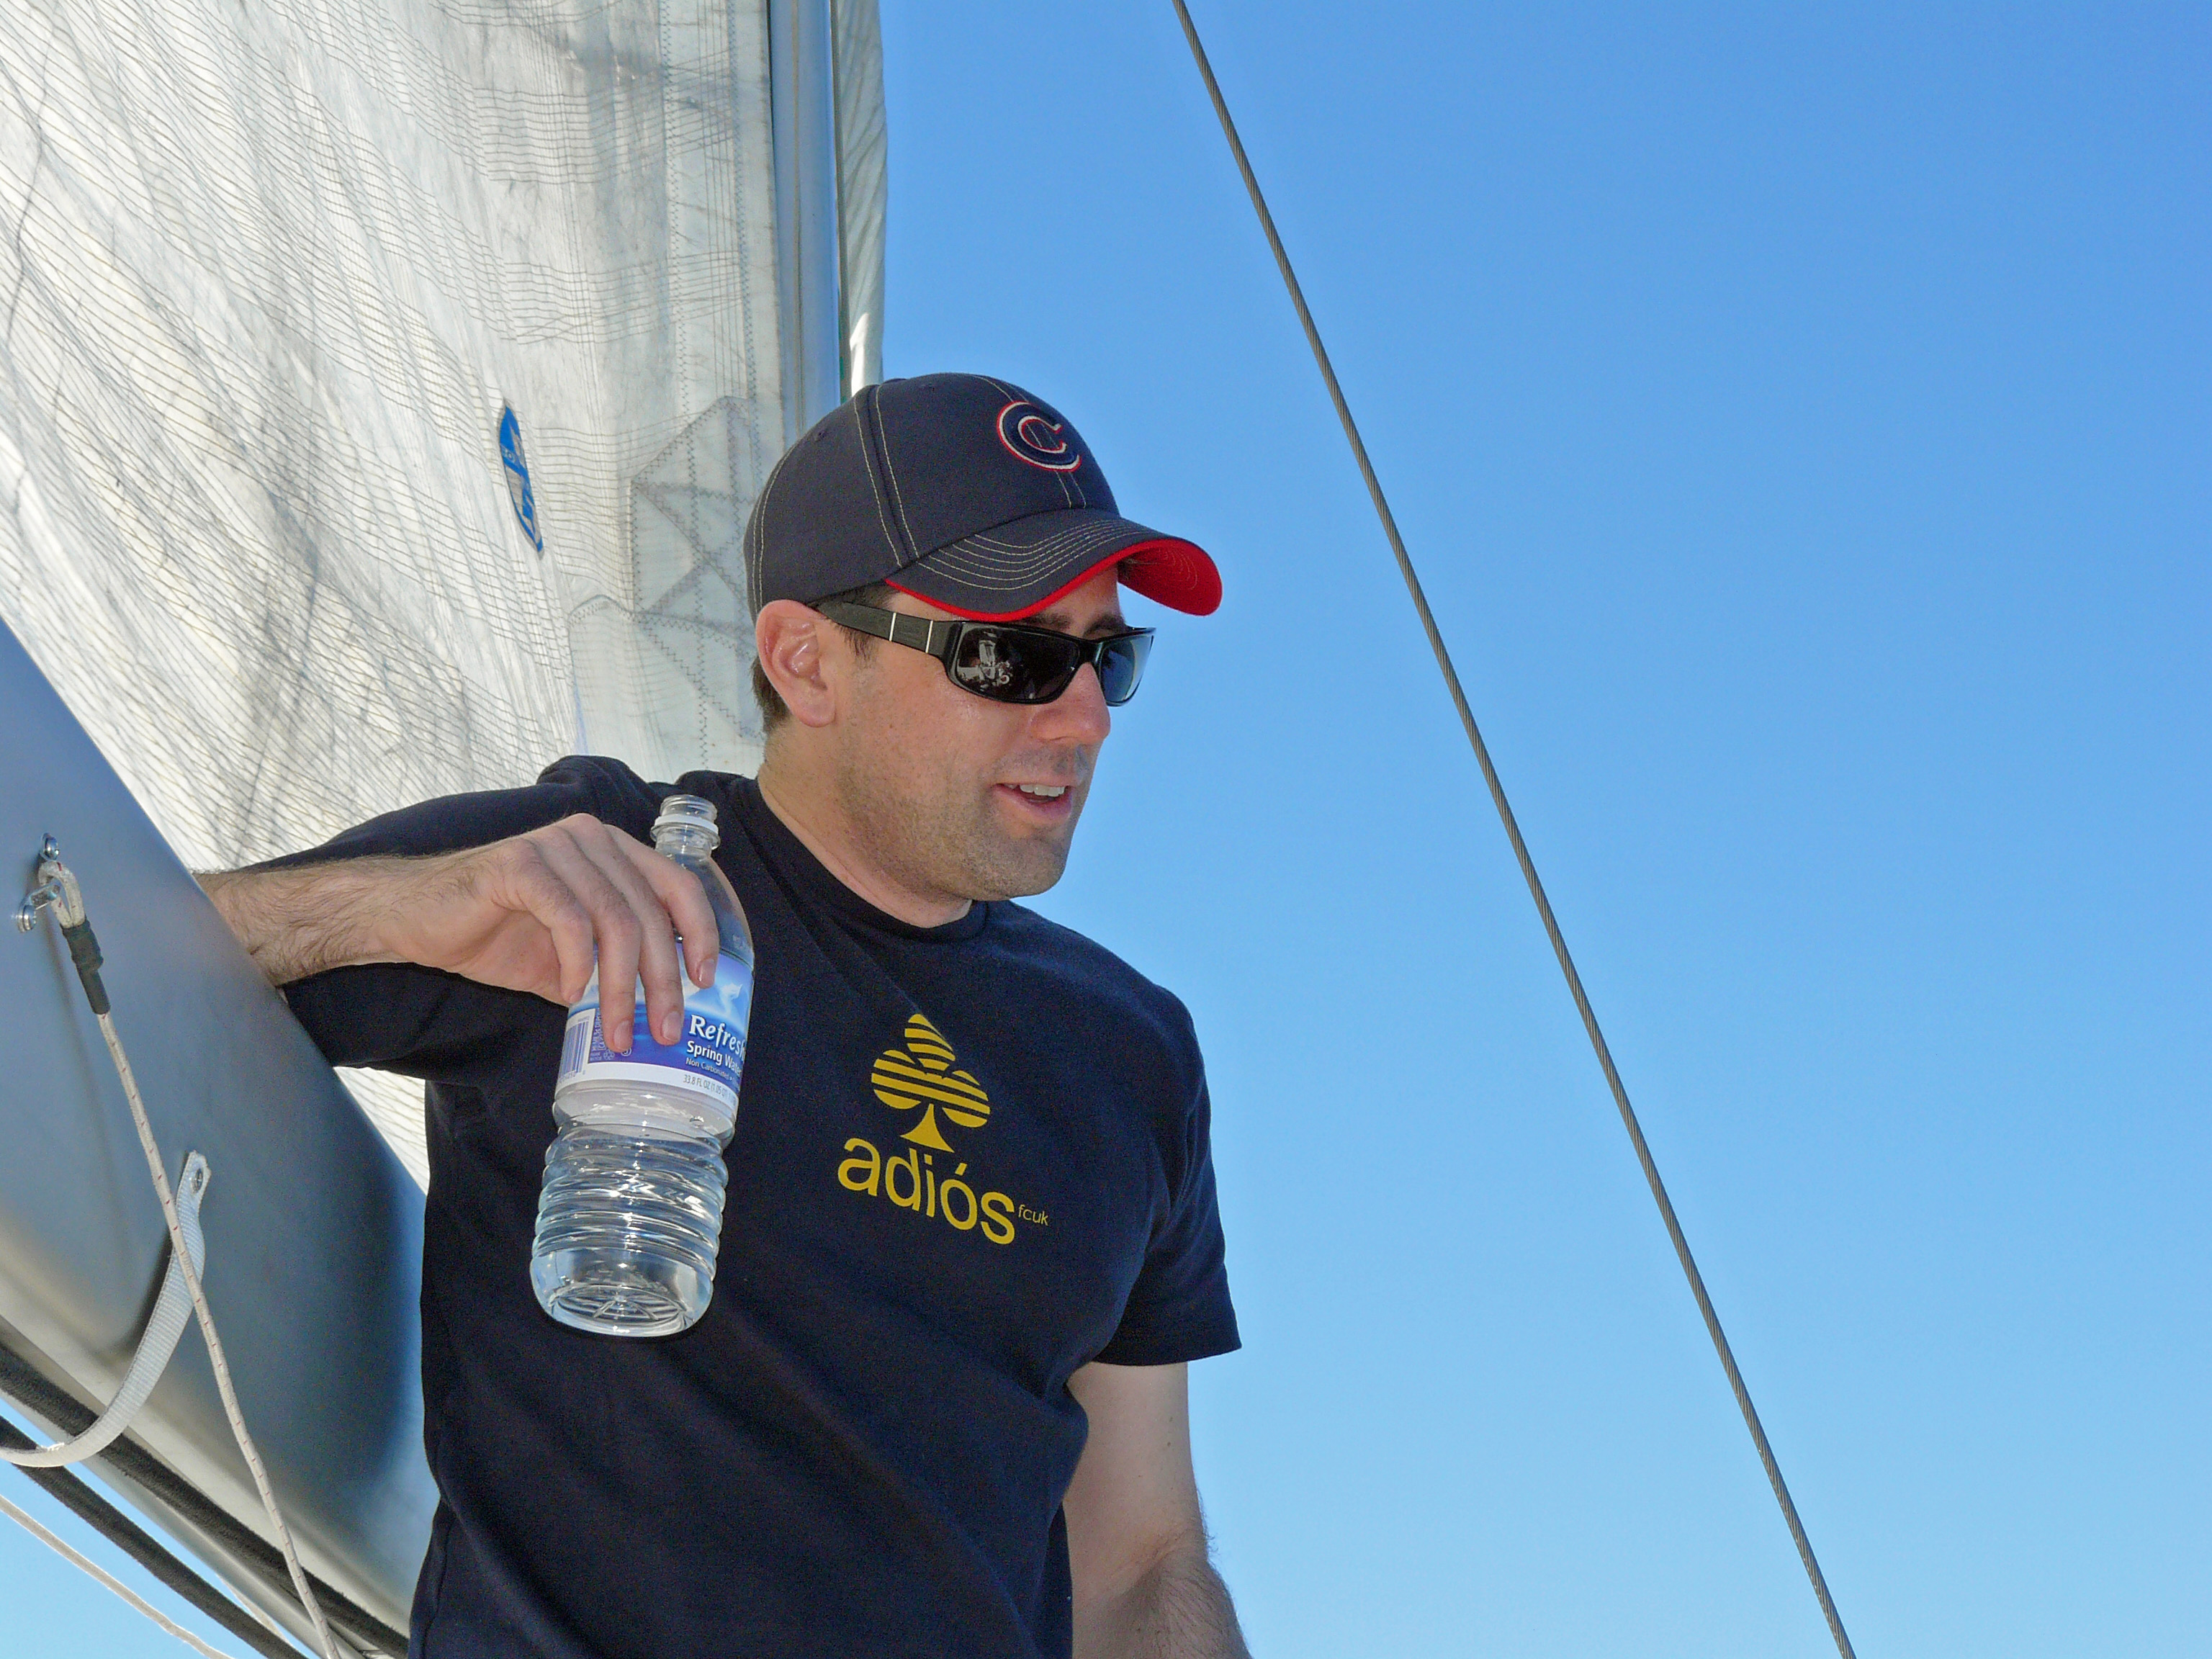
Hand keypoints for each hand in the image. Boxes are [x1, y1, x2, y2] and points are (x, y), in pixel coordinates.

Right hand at [378, 815, 717, 1049]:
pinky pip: (569, 918)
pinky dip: (578, 963)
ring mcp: (557, 845)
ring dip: (622, 986)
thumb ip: (612, 967)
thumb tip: (658, 1012)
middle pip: (649, 911)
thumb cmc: (495, 935)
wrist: (417, 920)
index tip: (706, 982)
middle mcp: (592, 838)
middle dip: (662, 980)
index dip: (701, 932)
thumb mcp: (570, 957)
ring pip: (615, 919)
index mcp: (613, 851)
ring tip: (617, 1031)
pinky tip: (571, 993)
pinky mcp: (520, 864)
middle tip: (663, 1031)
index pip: (677, 885)